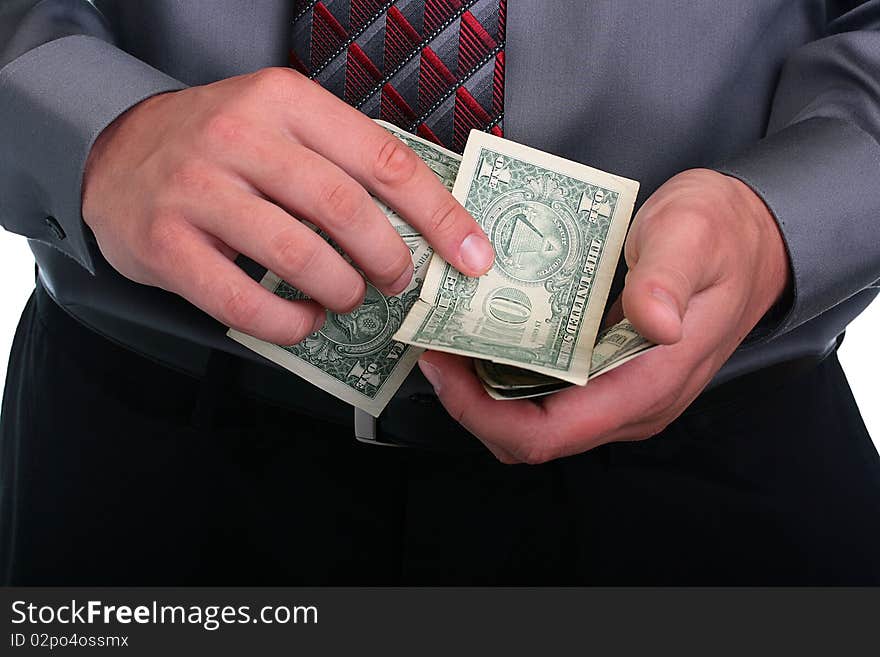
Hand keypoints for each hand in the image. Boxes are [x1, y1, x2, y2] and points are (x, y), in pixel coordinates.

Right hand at [82, 68, 493, 344]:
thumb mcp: (282, 125)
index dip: (439, 215)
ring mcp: (198, 189)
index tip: (473, 256)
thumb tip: (426, 222)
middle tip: (399, 281)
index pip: (385, 160)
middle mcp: (241, 136)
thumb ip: (343, 160)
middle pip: (345, 210)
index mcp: (286, 101)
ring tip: (347, 298)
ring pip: (300, 257)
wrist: (115, 152)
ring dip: (341, 292)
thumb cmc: (219, 146)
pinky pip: (245, 302)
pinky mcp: (166, 242)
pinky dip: (290, 324)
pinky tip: (303, 320)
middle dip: (389, 260)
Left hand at [418, 169, 790, 463]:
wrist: (753, 239)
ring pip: (533, 417)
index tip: (443, 367)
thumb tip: (653, 321)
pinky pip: (547, 392)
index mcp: (646, 385)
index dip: (482, 415)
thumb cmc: (723, 236)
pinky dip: (507, 371)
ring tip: (451, 338)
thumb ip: (669, 279)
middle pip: (529, 435)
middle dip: (470, 401)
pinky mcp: (609, 374)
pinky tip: (488, 331)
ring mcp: (618, 392)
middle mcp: (628, 403)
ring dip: (483, 389)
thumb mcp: (694, 238)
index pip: (547, 434)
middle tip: (435, 345)